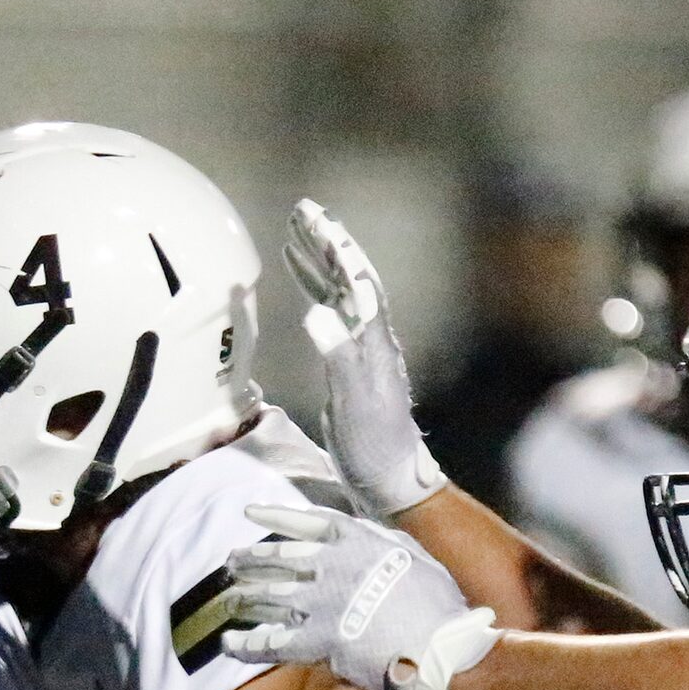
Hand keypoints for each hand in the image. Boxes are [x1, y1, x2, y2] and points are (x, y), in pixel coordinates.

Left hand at [221, 505, 497, 689]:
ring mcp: (321, 605)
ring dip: (243, 597)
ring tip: (227, 600)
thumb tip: (367, 537)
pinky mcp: (316, 643)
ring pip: (268, 597)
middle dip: (251, 559)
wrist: (442, 650)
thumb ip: (383, 545)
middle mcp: (333, 568)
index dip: (275, 516)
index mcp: (359, 542)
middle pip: (279, 559)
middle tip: (231, 562)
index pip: (306, 523)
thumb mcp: (415, 558)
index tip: (250, 514)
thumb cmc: (440, 608)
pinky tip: (228, 643)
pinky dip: (245, 645)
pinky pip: (269, 643)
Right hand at [282, 200, 446, 516]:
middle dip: (327, 242)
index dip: (334, 247)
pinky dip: (317, 292)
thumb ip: (339, 357)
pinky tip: (304, 285)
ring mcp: (362, 349)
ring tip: (297, 234)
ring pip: (341, 292)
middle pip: (350, 276)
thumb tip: (318, 312)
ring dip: (320, 262)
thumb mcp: (354, 404)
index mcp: (374, 340)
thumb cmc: (374, 446)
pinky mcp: (350, 364)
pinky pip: (334, 315)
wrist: (391, 479)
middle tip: (303, 210)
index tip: (312, 218)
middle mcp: (372, 337)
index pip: (356, 280)